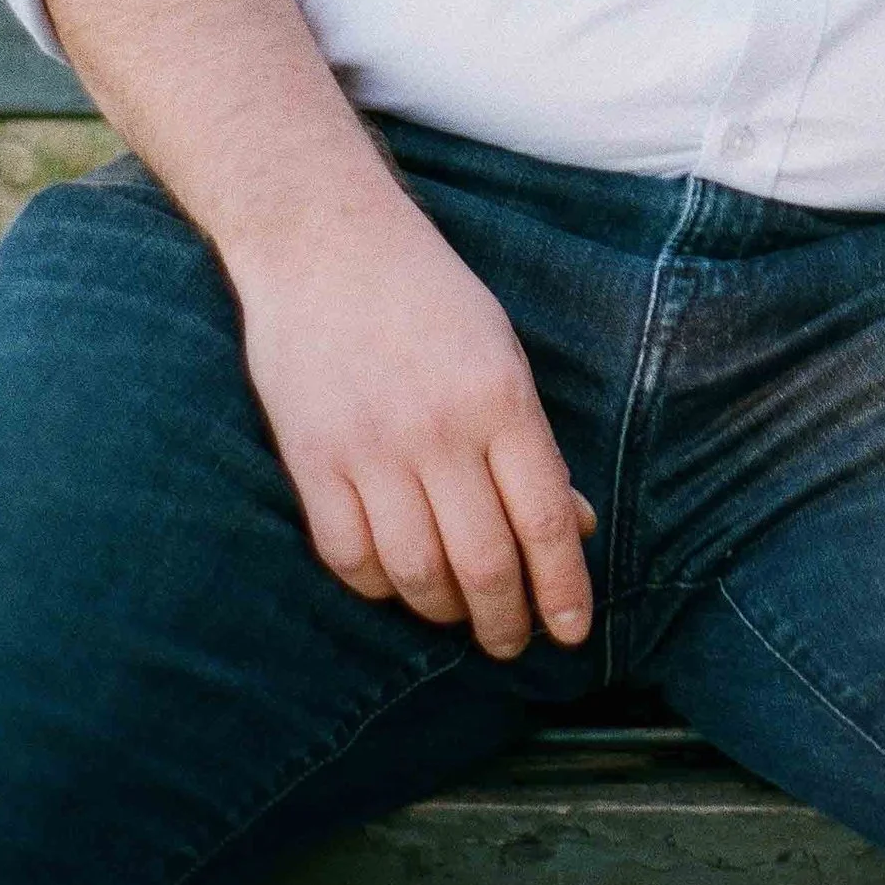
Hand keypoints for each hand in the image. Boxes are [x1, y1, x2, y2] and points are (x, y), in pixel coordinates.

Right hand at [224, 189, 595, 662]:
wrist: (324, 242)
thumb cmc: (428, 295)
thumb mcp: (502, 351)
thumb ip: (532, 443)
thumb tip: (571, 526)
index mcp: (499, 398)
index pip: (542, 519)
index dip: (563, 589)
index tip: (572, 632)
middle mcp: (437, 431)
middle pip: (483, 563)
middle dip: (506, 620)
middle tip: (514, 642)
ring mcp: (369, 449)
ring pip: (416, 573)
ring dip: (445, 613)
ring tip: (461, 617)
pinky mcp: (311, 461)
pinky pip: (349, 556)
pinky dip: (379, 586)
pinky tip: (398, 583)